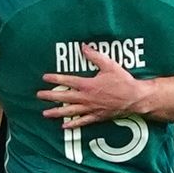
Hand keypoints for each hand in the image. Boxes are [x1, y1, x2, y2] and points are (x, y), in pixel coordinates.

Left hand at [37, 43, 151, 127]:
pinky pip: (83, 121)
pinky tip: (65, 125)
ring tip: (45, 113)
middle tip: (39, 95)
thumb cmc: (123, 81)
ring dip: (57, 112)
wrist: (134, 98)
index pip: (67, 81)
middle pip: (65, 97)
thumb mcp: (109, 65)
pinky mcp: (97, 116)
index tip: (45, 78)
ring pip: (70, 111)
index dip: (55, 79)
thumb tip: (83, 47)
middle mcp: (87, 98)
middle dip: (50, 96)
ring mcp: (91, 109)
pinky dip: (73, 124)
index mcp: (88, 85)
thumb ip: (95, 56)